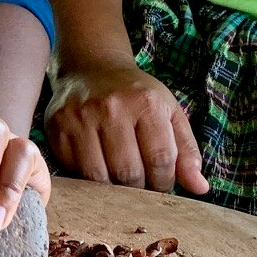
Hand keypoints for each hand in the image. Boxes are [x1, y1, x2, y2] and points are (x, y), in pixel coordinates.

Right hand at [45, 63, 209, 193]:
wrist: (91, 68)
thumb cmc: (135, 95)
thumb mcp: (169, 113)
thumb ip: (186, 151)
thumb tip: (200, 188)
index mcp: (146, 103)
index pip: (160, 160)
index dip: (164, 182)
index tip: (161, 184)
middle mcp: (111, 109)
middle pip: (129, 173)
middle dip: (139, 189)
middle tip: (141, 185)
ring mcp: (80, 118)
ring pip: (98, 178)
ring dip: (112, 189)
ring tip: (119, 181)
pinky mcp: (57, 128)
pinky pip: (74, 171)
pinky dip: (87, 179)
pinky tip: (97, 167)